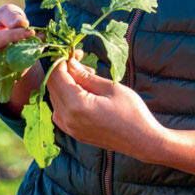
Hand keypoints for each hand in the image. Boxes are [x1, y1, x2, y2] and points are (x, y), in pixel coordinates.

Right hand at [0, 4, 33, 80]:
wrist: (2, 37)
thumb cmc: (2, 21)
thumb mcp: (7, 13)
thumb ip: (13, 16)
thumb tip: (21, 24)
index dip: (12, 37)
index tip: (30, 33)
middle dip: (14, 50)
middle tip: (29, 41)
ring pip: (2, 69)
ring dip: (18, 59)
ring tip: (27, 47)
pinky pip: (5, 77)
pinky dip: (17, 68)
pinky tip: (23, 56)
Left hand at [47, 58, 164, 161]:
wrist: (142, 141)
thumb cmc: (131, 112)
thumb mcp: (109, 87)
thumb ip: (85, 75)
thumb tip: (69, 62)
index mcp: (76, 105)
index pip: (55, 76)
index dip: (62, 59)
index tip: (75, 53)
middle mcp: (67, 119)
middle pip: (52, 86)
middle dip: (63, 70)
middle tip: (84, 63)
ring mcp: (69, 128)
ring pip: (55, 97)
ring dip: (66, 83)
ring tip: (88, 78)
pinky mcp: (74, 133)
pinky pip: (60, 110)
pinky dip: (66, 97)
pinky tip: (83, 93)